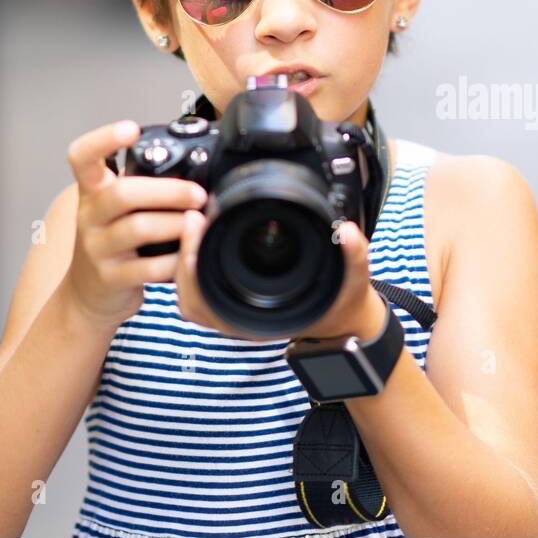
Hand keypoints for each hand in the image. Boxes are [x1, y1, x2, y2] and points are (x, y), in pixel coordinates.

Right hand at [62, 119, 207, 325]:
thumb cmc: (115, 242)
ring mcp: (96, 248)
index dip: (103, 139)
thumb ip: (144, 185)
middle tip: (199, 195)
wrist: (88, 295)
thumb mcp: (118, 208)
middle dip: (169, 191)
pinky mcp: (110, 278)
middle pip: (123, 193)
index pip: (82, 157)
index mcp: (92, 191)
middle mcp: (89, 215)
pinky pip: (147, 268)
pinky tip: (189, 257)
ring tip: (199, 223)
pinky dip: (174, 262)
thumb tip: (199, 162)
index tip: (131, 129)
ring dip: (176, 224)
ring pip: (137, 228)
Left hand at [174, 214, 387, 342]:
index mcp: (260, 320)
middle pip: (189, 295)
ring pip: (191, 293)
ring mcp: (236, 310)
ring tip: (195, 222)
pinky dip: (196, 264)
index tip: (196, 225)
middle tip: (191, 216)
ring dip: (187, 260)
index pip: (207, 298)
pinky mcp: (237, 298)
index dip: (193, 263)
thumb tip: (346, 232)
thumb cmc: (342, 305)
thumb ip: (354, 256)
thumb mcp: (353, 280)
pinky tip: (204, 235)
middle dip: (183, 255)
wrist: (343, 321)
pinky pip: (203, 286)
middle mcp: (242, 317)